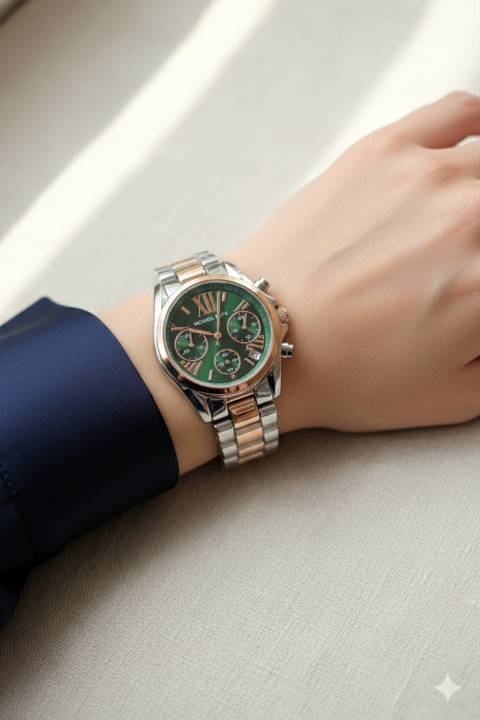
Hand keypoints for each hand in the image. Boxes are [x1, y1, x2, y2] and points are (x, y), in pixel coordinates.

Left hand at [100, 92, 479, 472]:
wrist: (262, 340)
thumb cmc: (348, 377)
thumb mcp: (453, 397)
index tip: (477, 284)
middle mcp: (469, 219)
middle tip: (467, 264)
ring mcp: (426, 175)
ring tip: (462, 225)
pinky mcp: (383, 149)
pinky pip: (460, 112)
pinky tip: (473, 150)